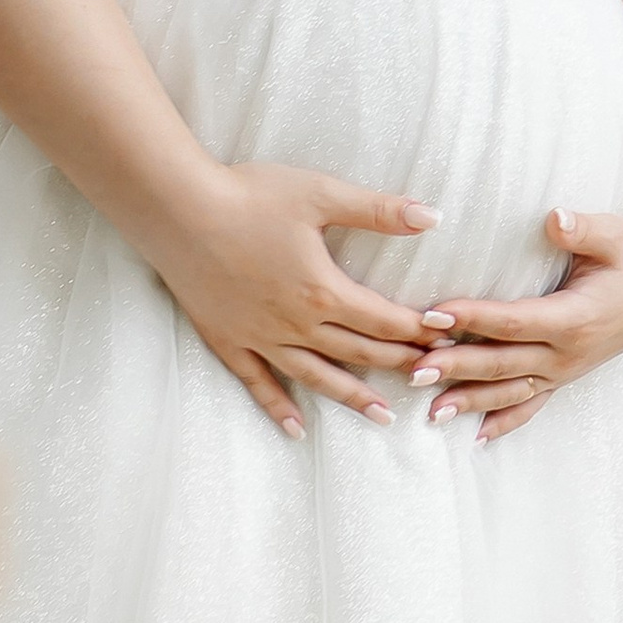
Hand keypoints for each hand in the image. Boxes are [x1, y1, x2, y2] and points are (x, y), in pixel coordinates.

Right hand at [148, 160, 436, 441]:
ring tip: (382, 417)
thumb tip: (434, 218)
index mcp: (323, 290)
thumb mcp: (319, 194)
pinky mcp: (228, 340)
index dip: (418, 330)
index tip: (445, 337)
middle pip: (358, 352)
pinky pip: (258, 383)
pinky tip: (295, 427)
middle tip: (428, 375)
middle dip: (398, 363)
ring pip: (317, 376)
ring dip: (352, 397)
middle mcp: (296, 324)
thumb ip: (379, 210)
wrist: (176, 210)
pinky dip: (278, 407)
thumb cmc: (248, 195)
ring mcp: (260, 337)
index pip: (384, 320)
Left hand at [413, 206, 622, 444]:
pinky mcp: (565, 376)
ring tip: (429, 412)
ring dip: (471, 401)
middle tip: (413, 369)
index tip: (434, 314)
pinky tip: (476, 438)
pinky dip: (505, 422)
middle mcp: (569, 352)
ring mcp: (567, 370)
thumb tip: (555, 219)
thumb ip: (583, 229)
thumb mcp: (616, 234)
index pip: (515, 320)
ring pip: (512, 391)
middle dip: (457, 367)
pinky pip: (533, 405)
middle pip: (504, 362)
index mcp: (577, 317)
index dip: (474, 318)